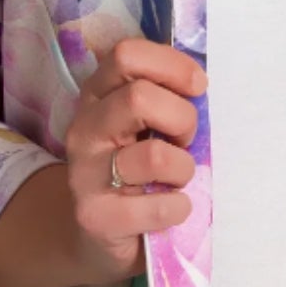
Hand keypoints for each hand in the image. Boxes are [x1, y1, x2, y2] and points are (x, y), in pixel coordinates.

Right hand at [61, 37, 207, 280]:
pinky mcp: (95, 215)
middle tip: (185, 141)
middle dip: (181, 119)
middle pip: (139, 98)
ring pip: (153, 155)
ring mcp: (84, 172)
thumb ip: (167, 100)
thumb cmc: (139, 169)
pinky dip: (178, 207)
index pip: (127, 55)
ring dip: (182, 169)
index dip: (171, 66)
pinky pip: (157, 206)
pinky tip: (172, 208)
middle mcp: (85, 127)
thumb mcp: (148, 124)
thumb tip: (200, 87)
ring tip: (177, 179)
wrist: (101, 231)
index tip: (197, 87)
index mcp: (99, 95)